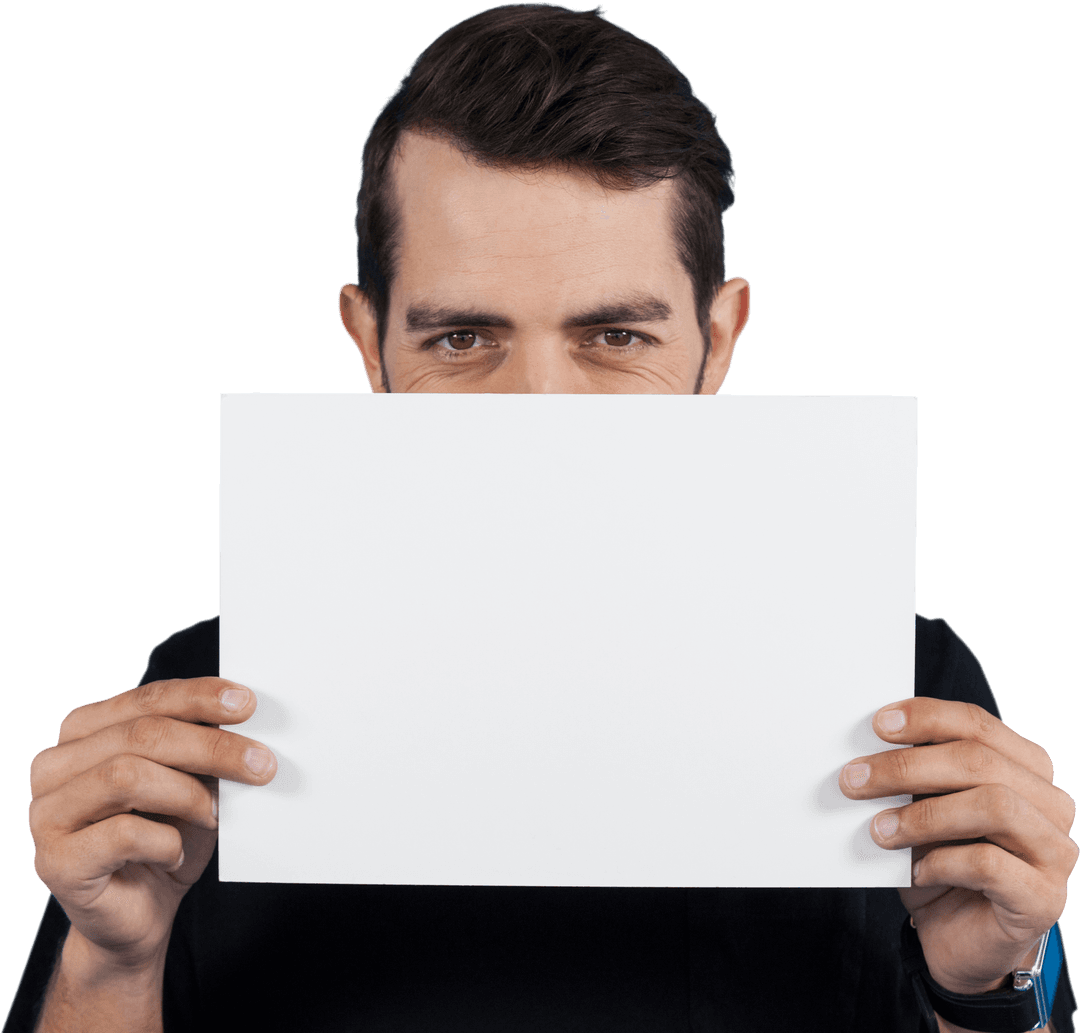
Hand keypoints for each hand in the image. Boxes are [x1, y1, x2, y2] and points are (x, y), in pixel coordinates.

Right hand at [29, 678, 276, 968]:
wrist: (139, 914)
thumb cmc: (165, 836)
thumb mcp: (189, 781)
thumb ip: (200, 747)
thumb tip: (243, 722)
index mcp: (84, 730)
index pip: (148, 699)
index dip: (199, 697)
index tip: (247, 704)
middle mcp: (55, 765)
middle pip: (142, 735)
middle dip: (211, 747)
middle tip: (261, 764)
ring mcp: (47, 813)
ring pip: (127, 776)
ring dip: (189, 795)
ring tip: (215, 815)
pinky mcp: (55, 860)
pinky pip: (123, 835)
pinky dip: (165, 842)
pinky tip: (175, 854)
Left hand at [840, 698, 1077, 994]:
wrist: (956, 936)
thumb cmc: (939, 861)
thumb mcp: (921, 808)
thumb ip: (911, 776)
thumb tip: (865, 752)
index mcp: (1024, 768)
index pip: (977, 724)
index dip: (927, 717)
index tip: (879, 723)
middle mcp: (1049, 804)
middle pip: (980, 762)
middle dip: (907, 766)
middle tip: (854, 779)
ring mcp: (1054, 852)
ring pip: (994, 805)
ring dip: (924, 814)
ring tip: (879, 829)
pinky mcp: (1042, 898)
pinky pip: (990, 864)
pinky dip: (942, 862)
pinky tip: (915, 871)